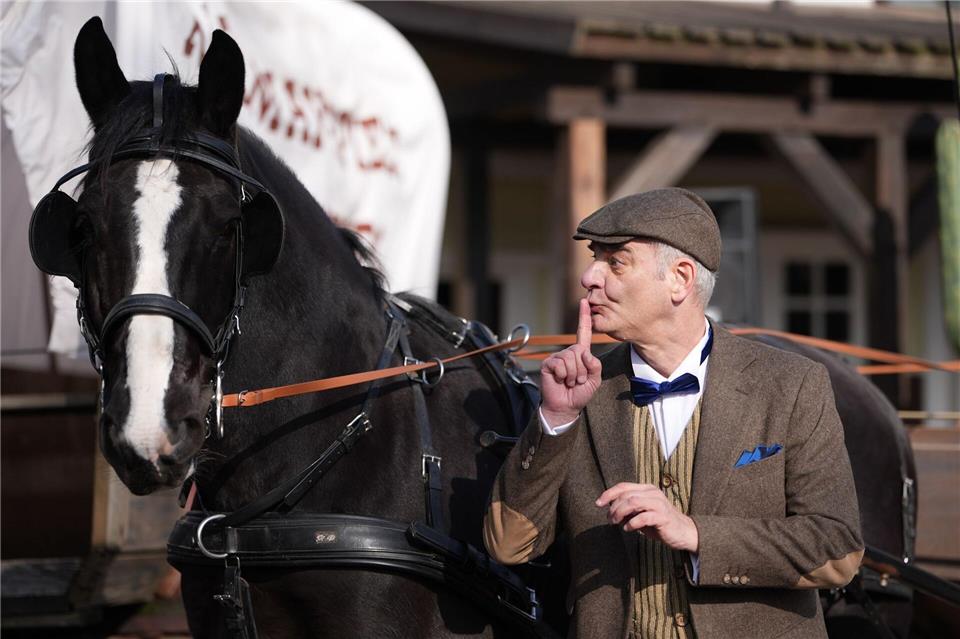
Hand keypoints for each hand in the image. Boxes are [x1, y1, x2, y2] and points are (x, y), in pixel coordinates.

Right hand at [540, 299, 601, 425]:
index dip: (584, 317)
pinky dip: (563, 376)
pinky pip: (560, 364)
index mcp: (581, 354)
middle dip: (582, 370)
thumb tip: (583, 352)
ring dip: (573, 375)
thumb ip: (595, 365)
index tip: (585, 301)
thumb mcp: (595, 379)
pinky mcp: (549, 364)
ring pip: (570, 359)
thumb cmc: (580, 393)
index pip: (583, 332)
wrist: (565, 407)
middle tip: (576, 381)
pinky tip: (559, 381)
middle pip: (579, 351)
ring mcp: (558, 358)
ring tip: (569, 382)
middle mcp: (569, 352)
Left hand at [596, 483, 699, 551]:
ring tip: (615, 522)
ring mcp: (659, 504)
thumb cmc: (659, 523)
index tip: (598, 503)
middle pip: (626, 495)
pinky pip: (643, 517)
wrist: (683, 532)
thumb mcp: (641, 514)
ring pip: (633, 502)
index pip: (623, 486)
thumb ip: (628, 510)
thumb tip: (610, 512)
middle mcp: (653, 493)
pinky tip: (628, 529)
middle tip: (609, 519)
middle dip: (613, 507)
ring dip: (620, 513)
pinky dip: (632, 523)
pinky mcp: (663, 517)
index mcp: (647, 489)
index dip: (609, 493)